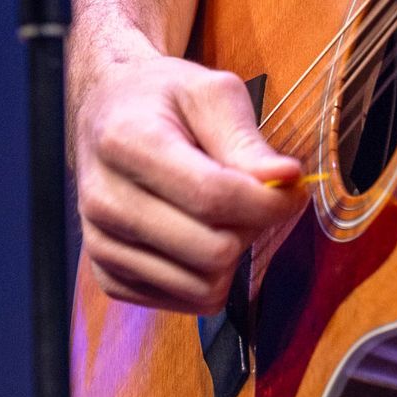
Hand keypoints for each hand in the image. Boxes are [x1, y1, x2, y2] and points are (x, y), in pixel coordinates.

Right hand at [72, 42, 302, 313]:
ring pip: (203, 286)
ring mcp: (101, 245)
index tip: (294, 189)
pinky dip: (210, 276)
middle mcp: (105, 201)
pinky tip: (203, 236)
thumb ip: (246, 140)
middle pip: (212, 251)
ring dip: (234, 255)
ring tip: (227, 216)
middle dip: (252, 227)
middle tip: (256, 199)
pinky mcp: (109, 277)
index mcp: (126, 143)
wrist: (107, 114)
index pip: (213, 196)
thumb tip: (286, 179)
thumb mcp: (211, 94)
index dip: (269, 202)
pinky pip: (186, 302)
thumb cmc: (165, 99)